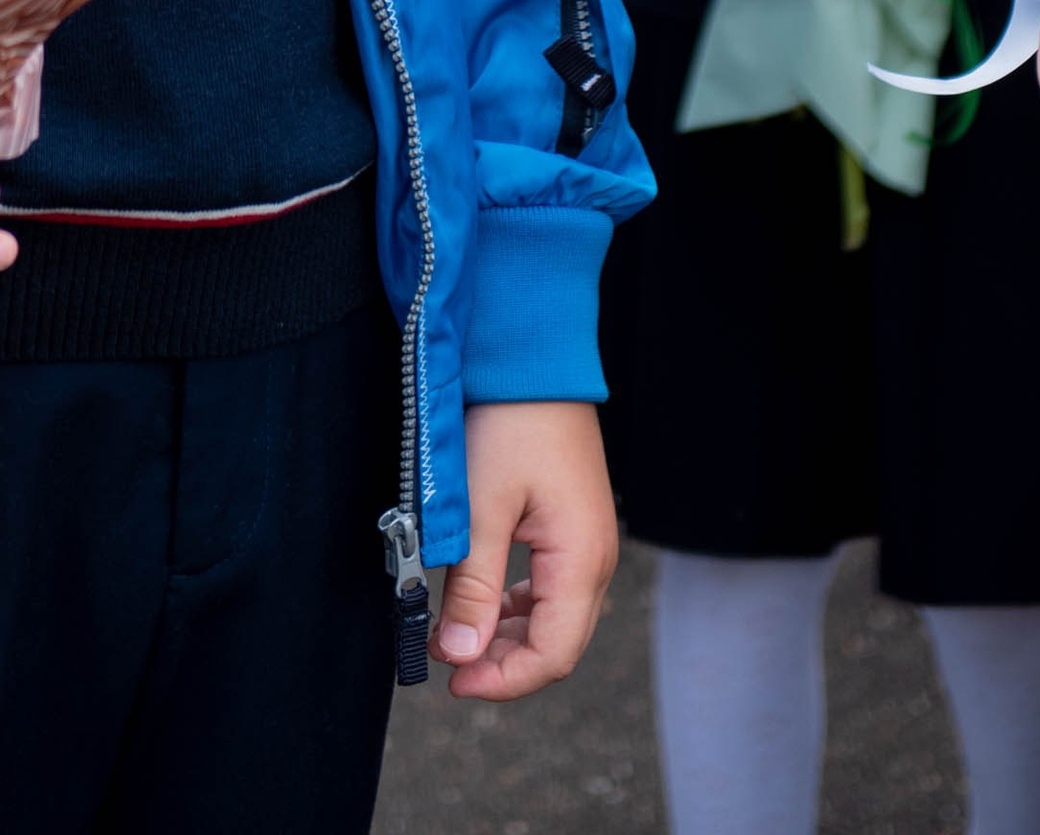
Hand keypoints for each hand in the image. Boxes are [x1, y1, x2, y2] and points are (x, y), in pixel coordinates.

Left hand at [436, 399, 616, 700]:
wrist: (534, 357)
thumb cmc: (508, 424)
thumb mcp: (481, 507)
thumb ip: (473, 586)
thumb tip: (460, 656)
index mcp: (581, 561)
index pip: (552, 655)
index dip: (502, 681)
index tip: (450, 681)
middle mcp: (595, 559)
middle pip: (557, 643)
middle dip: (501, 663)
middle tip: (444, 660)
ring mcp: (588, 542)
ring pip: (553, 618)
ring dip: (506, 635)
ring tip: (455, 633)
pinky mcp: (574, 525)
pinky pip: (550, 588)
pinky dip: (516, 606)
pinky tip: (481, 601)